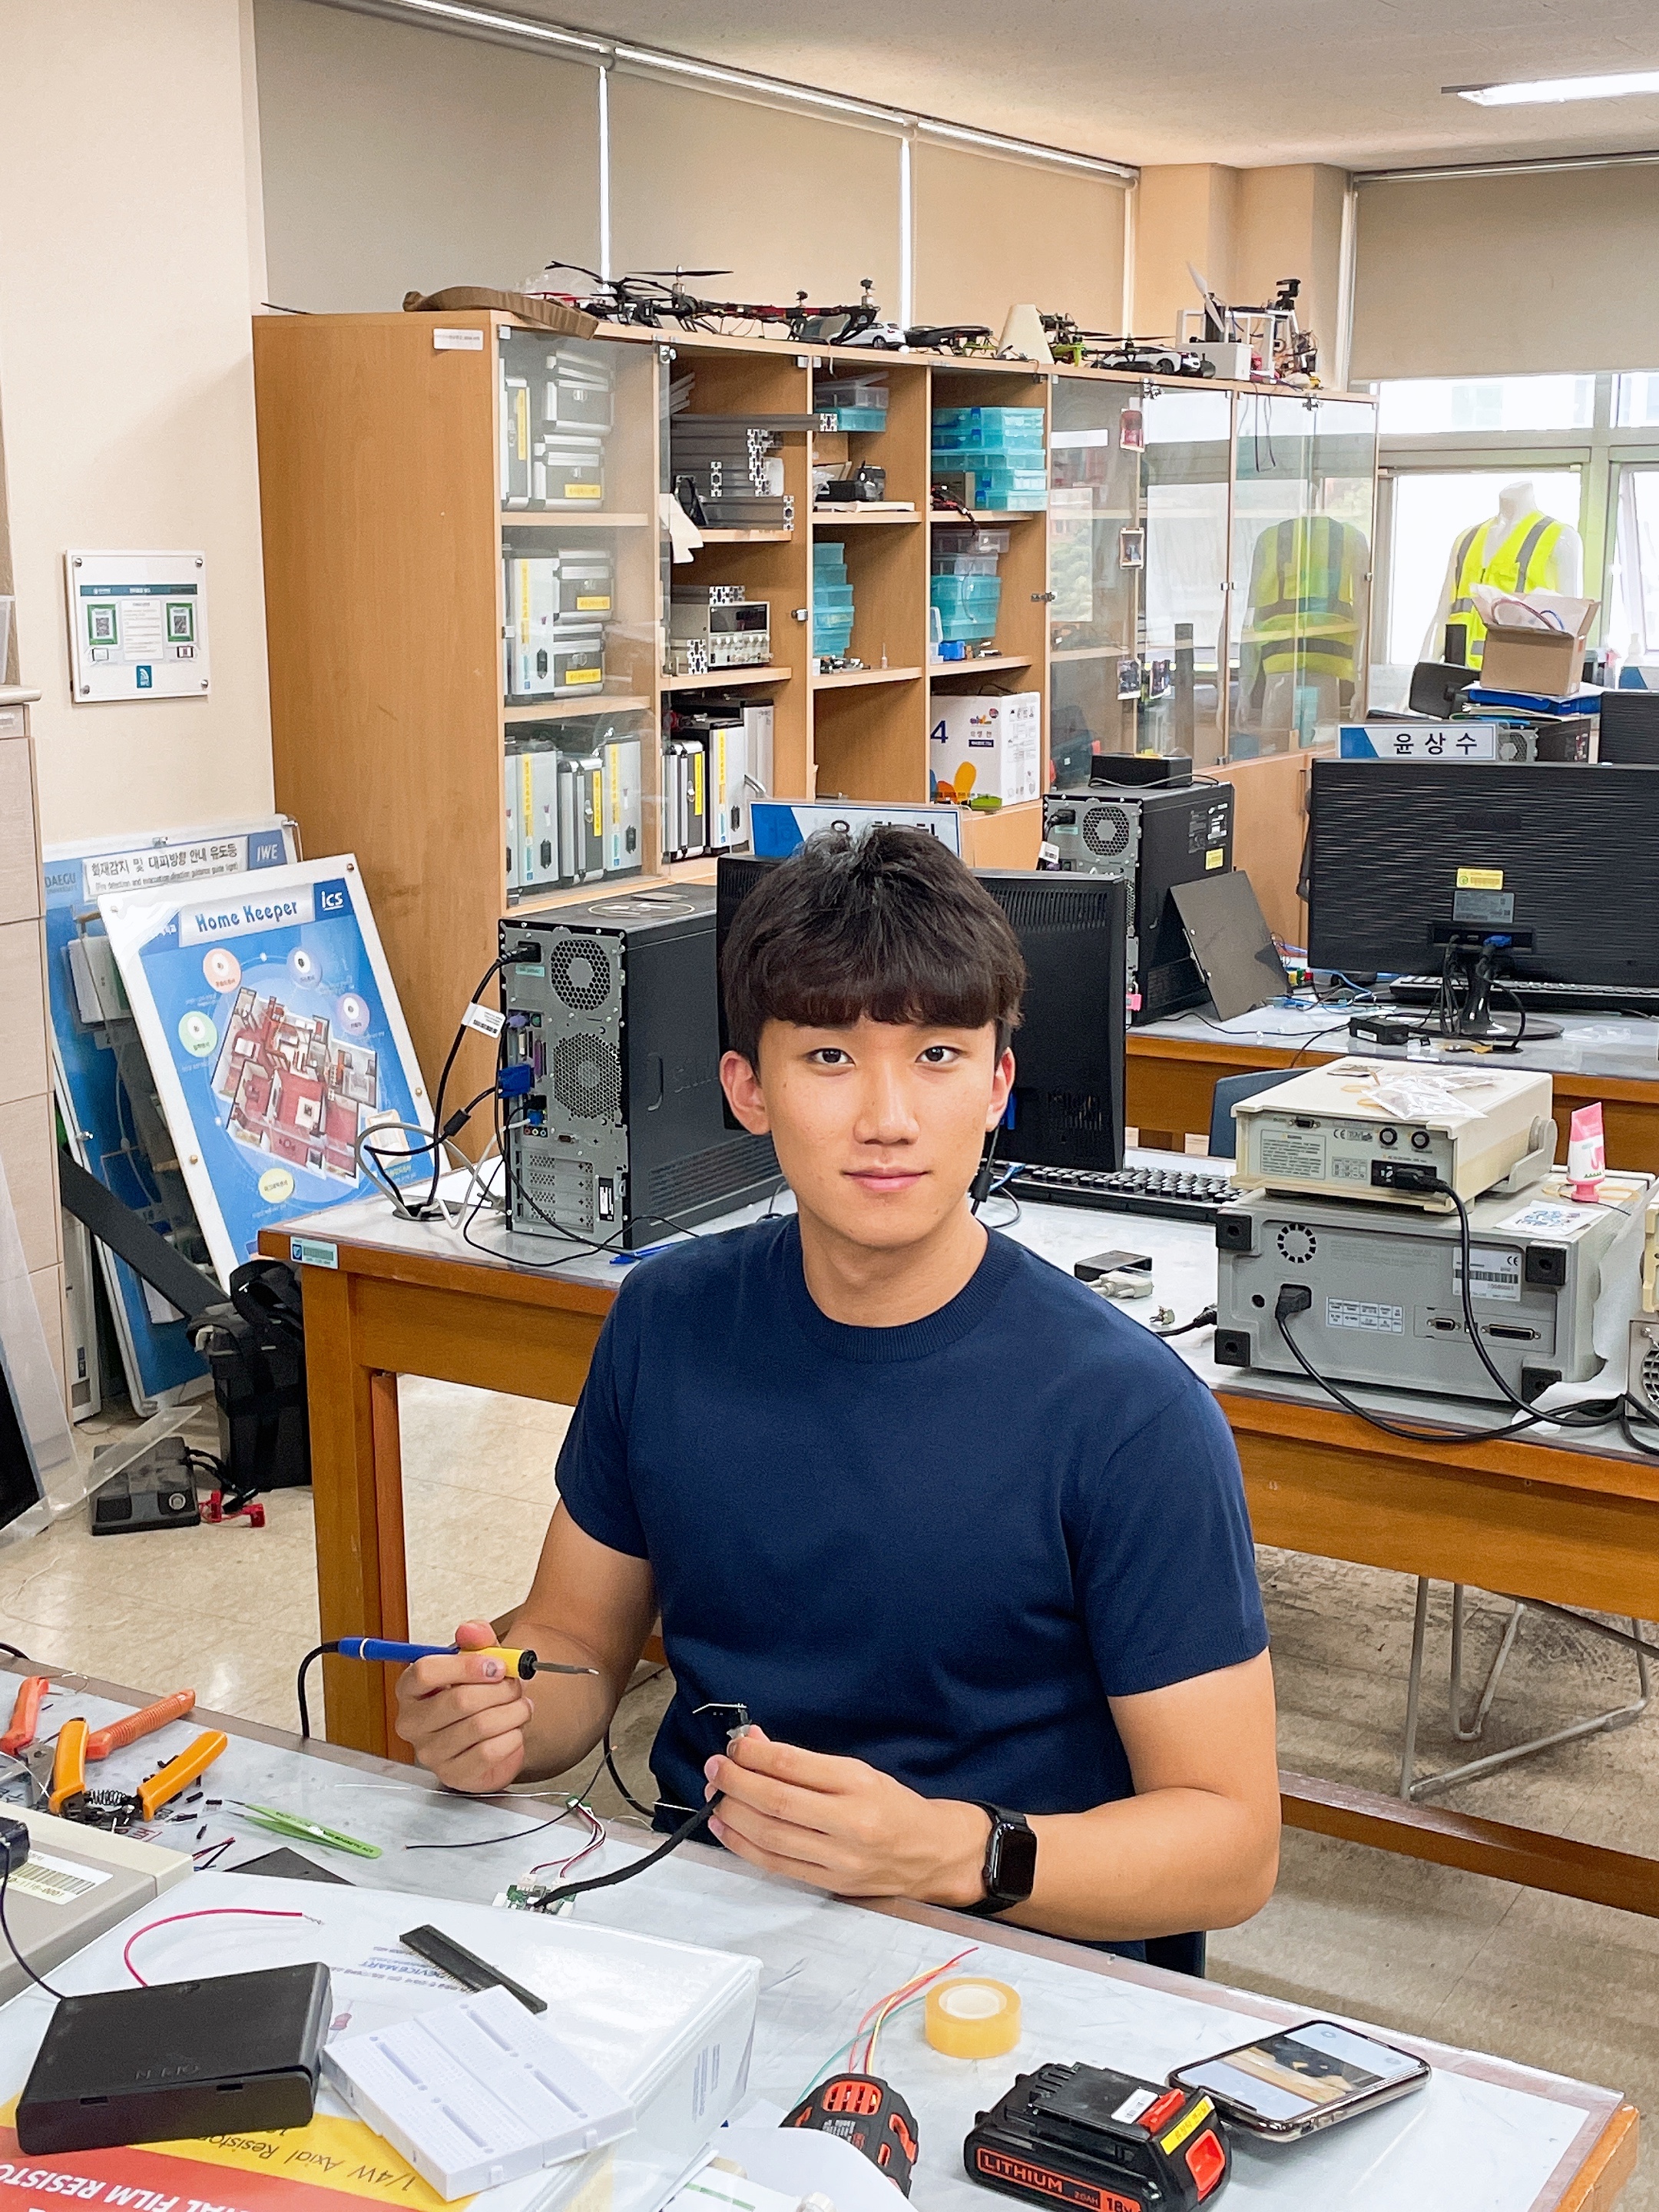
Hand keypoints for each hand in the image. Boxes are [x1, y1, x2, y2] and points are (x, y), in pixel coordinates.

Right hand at [393, 1619, 532, 1793]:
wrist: (494, 1731)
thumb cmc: (479, 1692)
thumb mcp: (480, 1659)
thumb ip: (477, 1640)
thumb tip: (470, 1629)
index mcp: (410, 1689)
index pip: (425, 1672)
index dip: (467, 1666)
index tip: (496, 1665)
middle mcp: (412, 1723)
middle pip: (458, 1700)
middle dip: (499, 1690)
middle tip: (516, 1686)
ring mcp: (430, 1753)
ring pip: (479, 1726)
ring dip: (512, 1712)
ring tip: (520, 1706)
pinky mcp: (453, 1775)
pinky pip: (489, 1753)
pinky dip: (512, 1737)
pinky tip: (514, 1731)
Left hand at [703, 1726, 988, 1905]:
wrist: (931, 1852)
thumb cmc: (892, 1805)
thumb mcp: (856, 1771)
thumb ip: (803, 1762)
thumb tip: (755, 1742)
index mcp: (857, 1783)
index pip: (793, 1765)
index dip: (754, 1754)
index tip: (734, 1746)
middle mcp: (849, 1822)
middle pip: (776, 1802)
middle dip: (736, 1782)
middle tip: (715, 1769)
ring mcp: (839, 1858)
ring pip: (770, 1836)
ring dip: (733, 1814)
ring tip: (716, 1797)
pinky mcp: (830, 1884)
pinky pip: (775, 1865)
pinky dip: (743, 1846)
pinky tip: (726, 1829)